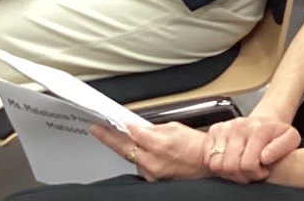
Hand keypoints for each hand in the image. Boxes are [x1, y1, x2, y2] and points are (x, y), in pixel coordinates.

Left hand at [92, 122, 211, 181]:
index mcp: (159, 143)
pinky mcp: (152, 179)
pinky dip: (139, 157)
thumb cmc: (195, 143)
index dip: (118, 128)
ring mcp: (151, 172)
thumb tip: (136, 127)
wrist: (206, 161)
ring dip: (128, 148)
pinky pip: (139, 166)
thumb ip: (152, 128)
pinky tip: (145, 152)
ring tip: (133, 140)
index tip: (107, 124)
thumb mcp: (174, 127)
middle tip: (97, 130)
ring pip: (131, 158)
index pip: (131, 133)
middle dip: (109, 138)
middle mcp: (152, 160)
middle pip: (124, 148)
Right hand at [206, 115, 299, 183]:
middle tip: (251, 172)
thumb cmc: (276, 133)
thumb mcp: (290, 139)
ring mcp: (224, 127)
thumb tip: (264, 157)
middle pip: (230, 166)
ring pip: (216, 164)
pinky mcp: (214, 130)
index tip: (263, 171)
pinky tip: (231, 161)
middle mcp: (238, 126)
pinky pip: (207, 158)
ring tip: (241, 167)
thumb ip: (281, 148)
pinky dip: (218, 165)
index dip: (256, 174)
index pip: (247, 164)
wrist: (265, 121)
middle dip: (241, 176)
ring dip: (228, 172)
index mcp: (258, 128)